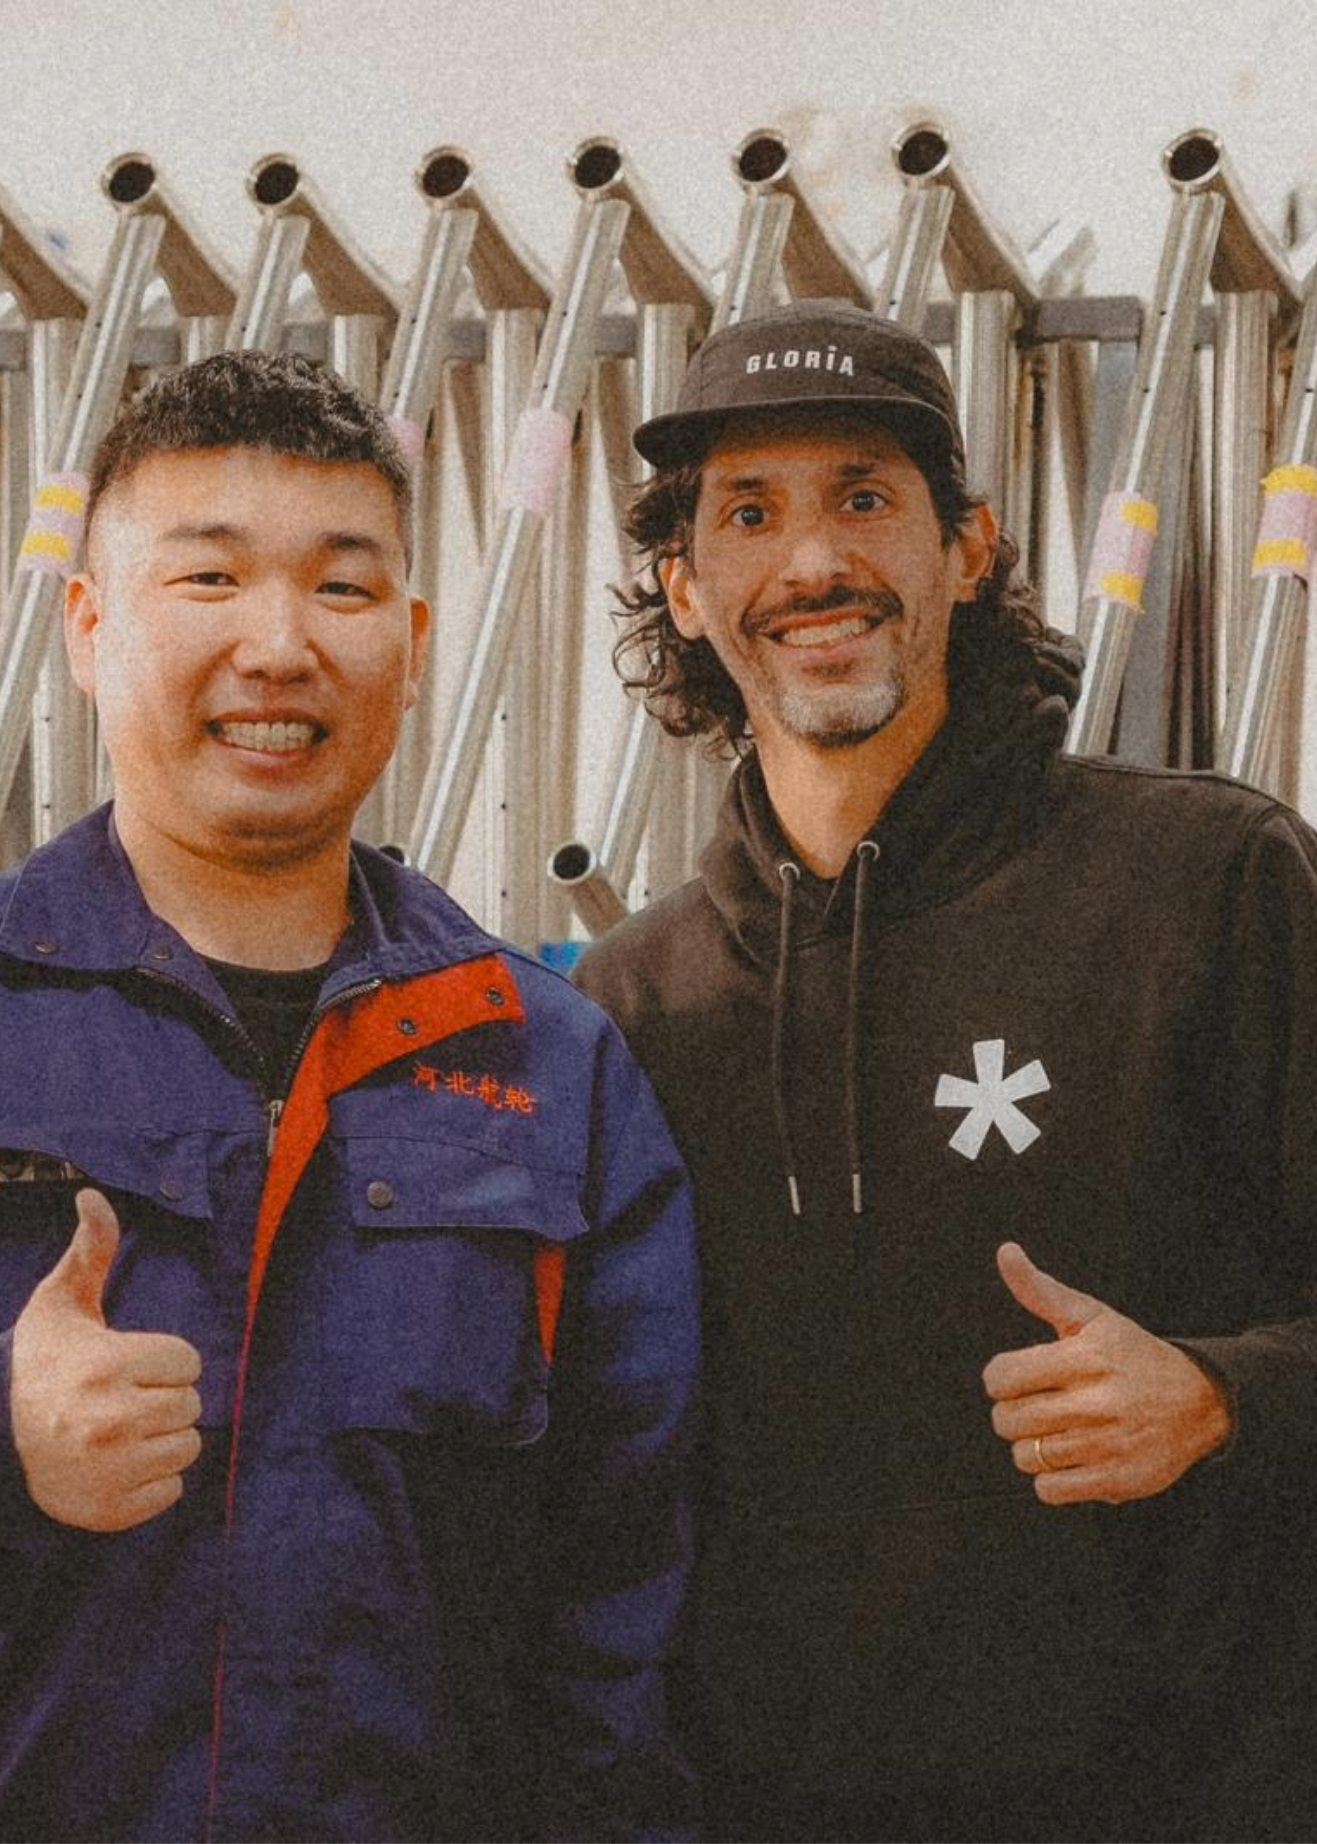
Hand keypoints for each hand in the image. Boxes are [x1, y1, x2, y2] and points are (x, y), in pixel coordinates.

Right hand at [10, 1189, 202, 1530]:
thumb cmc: (40, 1362)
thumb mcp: (60, 1303)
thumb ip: (91, 1249)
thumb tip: (94, 1193)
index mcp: (107, 1366)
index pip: (189, 1363)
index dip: (163, 1360)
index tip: (126, 1364)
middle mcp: (112, 1421)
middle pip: (191, 1406)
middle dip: (164, 1398)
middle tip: (121, 1398)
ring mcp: (111, 1471)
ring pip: (186, 1448)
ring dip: (162, 1438)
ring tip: (118, 1430)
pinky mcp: (111, 1510)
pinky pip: (170, 1491)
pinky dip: (150, 1481)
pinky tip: (115, 1464)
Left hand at [982, 1241, 1230, 1504]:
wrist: (1199, 1401)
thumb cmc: (1131, 1354)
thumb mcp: (1091, 1315)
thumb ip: (1041, 1290)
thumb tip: (1005, 1252)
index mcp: (1086, 1357)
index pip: (1001, 1377)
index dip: (1000, 1378)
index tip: (1019, 1376)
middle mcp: (1098, 1403)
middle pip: (1009, 1420)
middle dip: (1012, 1412)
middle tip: (1036, 1404)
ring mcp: (1108, 1445)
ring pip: (1025, 1457)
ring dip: (1031, 1446)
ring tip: (1055, 1430)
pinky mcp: (1118, 1481)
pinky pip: (1050, 1490)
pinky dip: (1050, 1478)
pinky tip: (1070, 1457)